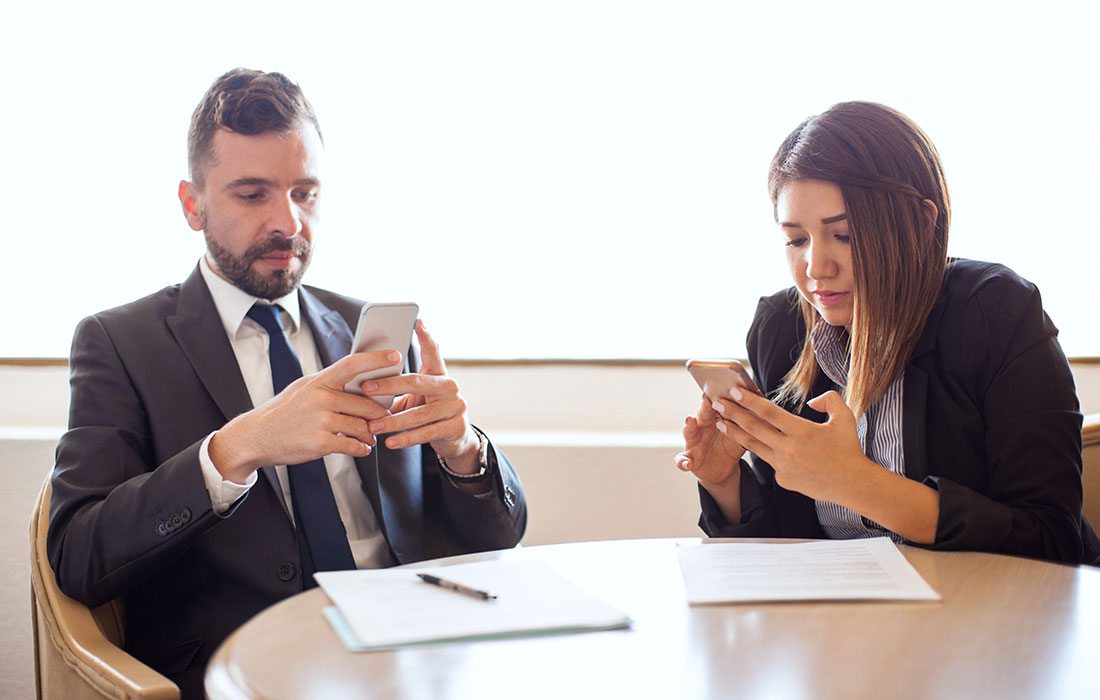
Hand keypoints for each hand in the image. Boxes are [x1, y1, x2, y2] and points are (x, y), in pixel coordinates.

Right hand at [210, 350, 400, 482]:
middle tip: (383, 419)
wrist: (256, 436)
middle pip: (366, 404)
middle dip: (379, 414)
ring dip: (370, 434)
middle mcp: (321, 398)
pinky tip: (361, 448)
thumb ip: (329, 385)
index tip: (396, 356)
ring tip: (370, 437)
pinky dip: (361, 449)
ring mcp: (321, 421)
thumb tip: (361, 381)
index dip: (376, 359)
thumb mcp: (303, 388)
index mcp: (319, 381)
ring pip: (362, 426)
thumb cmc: (284, 412)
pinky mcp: (320, 443)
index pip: (352, 364)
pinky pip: (353, 446)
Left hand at [359, 320, 479, 470]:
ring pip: (419, 413)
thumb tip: (364, 381)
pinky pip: (426, 432)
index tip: (417, 322)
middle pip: (417, 382)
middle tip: (366, 388)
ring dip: (392, 421)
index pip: (433, 352)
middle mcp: (450, 387)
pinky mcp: (455, 427)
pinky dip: (405, 438)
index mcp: (440, 375)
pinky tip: (390, 442)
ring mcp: (455, 407)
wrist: (456, 440)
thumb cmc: (430, 413)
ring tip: (373, 426)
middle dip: (389, 385)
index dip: (427, 337)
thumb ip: (400, 388)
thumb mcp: (417, 397)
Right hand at [675, 393, 747, 488]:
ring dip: (688, 427)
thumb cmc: (731, 446)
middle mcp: (702, 428)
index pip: (716, 405)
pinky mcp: (689, 459)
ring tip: (690, 421)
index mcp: (715, 419)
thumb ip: (744, 424)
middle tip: (707, 400)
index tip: (723, 389)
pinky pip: (683, 460)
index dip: (719, 398)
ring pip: (689, 433)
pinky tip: (686, 464)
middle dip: (704, 408)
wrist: (723, 469)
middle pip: (702, 415)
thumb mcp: (739, 435)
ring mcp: (694, 443)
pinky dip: (683, 462)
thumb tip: (760, 408)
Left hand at [715, 387, 873, 502]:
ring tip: (721, 422)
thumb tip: (812, 401)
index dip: (750, 401)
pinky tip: (752, 442)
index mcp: (802, 432)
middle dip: (732, 414)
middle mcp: (789, 450)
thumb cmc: (848, 449)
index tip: (734, 392)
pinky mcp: (783, 480)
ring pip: (754, 446)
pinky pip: (769, 461)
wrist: (853, 484)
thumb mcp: (844, 418)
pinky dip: (762, 450)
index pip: (769, 413)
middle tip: (716, 403)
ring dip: (735, 432)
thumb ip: (829, 400)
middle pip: (754, 428)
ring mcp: (784, 467)